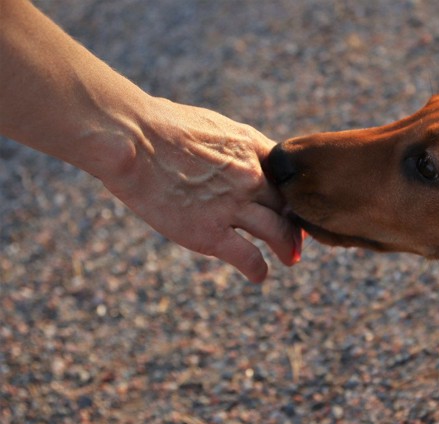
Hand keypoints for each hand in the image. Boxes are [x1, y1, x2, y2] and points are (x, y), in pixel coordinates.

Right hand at [97, 97, 301, 282]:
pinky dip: (258, 269)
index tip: (295, 205)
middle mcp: (251, 176)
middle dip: (296, 223)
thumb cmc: (157, 125)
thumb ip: (226, 145)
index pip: (288, 174)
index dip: (295, 193)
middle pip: (288, 205)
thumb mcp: (208, 123)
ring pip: (278, 233)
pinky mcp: (211, 233)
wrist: (132, 138)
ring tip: (291, 258)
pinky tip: (259, 276)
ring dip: (288, 248)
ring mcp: (234, 206)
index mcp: (250, 146)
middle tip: (298, 237)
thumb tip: (223, 152)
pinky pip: (248, 257)